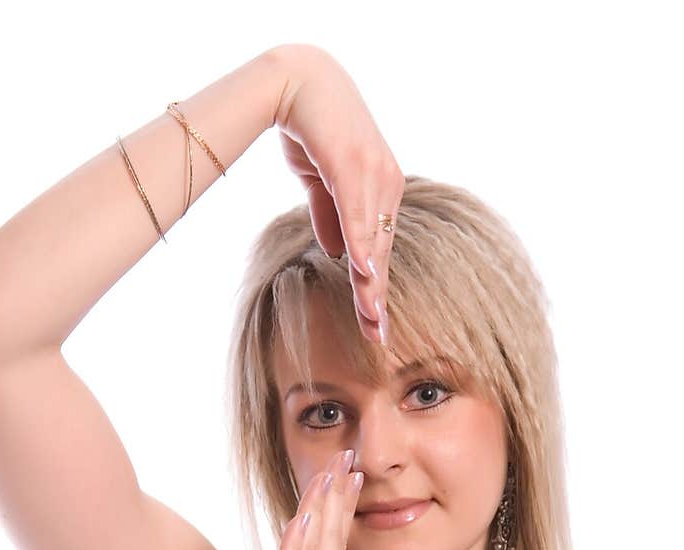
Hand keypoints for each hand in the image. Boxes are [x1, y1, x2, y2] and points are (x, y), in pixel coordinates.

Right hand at [271, 44, 404, 346]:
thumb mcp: (320, 181)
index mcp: (381, 190)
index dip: (375, 287)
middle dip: (376, 296)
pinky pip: (357, 214)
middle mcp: (386, 183)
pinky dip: (360, 244)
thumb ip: (331, 216)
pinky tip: (363, 273)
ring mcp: (375, 172)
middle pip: (381, 251)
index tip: (374, 323)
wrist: (296, 81)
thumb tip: (336, 252)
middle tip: (377, 335)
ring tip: (371, 317)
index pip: (379, 249)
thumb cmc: (310, 126)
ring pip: (372, 238)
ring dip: (370, 281)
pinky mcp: (354, 163)